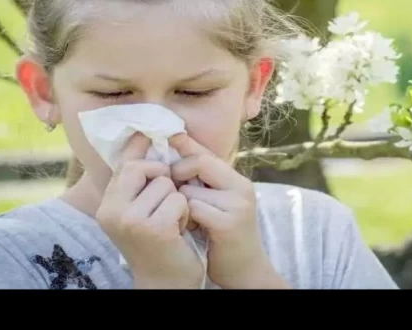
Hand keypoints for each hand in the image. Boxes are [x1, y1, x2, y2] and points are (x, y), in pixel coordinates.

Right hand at [95, 132, 204, 288]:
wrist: (165, 281)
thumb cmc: (158, 242)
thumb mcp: (140, 210)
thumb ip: (137, 180)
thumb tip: (141, 136)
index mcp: (107, 206)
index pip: (123, 164)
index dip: (138, 147)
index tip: (147, 131)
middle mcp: (112, 212)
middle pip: (142, 167)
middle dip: (162, 177)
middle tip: (166, 201)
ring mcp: (131, 220)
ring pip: (165, 183)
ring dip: (176, 200)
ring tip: (171, 222)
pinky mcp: (154, 228)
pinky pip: (178, 199)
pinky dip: (184, 213)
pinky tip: (178, 231)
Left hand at [169, 133, 289, 288]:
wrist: (245, 271)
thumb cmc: (224, 237)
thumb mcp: (218, 203)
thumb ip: (203, 180)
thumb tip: (175, 149)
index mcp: (238, 181)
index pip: (206, 152)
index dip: (184, 146)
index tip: (167, 142)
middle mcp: (241, 188)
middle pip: (199, 162)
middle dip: (178, 172)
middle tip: (172, 189)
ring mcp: (237, 205)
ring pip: (189, 190)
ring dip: (180, 203)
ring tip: (184, 217)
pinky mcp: (227, 224)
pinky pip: (192, 209)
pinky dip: (184, 218)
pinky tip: (188, 228)